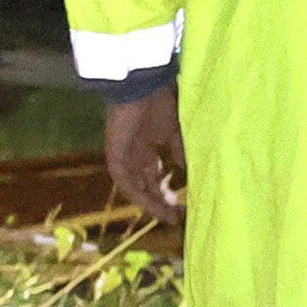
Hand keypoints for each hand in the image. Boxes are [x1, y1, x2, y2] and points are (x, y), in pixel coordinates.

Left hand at [105, 88, 187, 224]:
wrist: (141, 88)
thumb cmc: (158, 103)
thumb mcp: (175, 133)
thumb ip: (180, 153)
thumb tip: (189, 173)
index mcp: (147, 149)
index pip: (155, 178)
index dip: (167, 193)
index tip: (182, 207)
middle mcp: (135, 157)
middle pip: (146, 186)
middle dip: (161, 203)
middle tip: (177, 217)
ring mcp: (124, 158)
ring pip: (137, 188)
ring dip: (152, 203)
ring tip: (168, 217)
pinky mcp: (116, 158)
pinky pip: (127, 183)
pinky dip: (140, 195)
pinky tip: (155, 206)